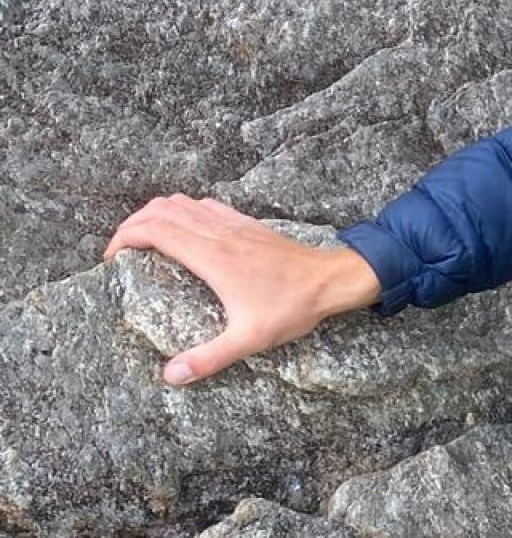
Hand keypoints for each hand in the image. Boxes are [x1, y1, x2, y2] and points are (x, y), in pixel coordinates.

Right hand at [104, 195, 380, 385]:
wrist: (333, 281)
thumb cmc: (293, 307)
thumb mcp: (250, 339)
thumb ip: (209, 358)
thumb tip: (171, 376)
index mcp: (212, 256)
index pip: (154, 229)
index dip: (124, 238)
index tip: (112, 259)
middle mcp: (219, 233)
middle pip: (161, 210)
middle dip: (132, 225)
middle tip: (121, 250)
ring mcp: (235, 224)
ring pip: (183, 202)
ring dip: (156, 214)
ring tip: (144, 240)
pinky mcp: (248, 224)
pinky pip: (206, 205)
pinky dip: (184, 211)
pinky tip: (186, 233)